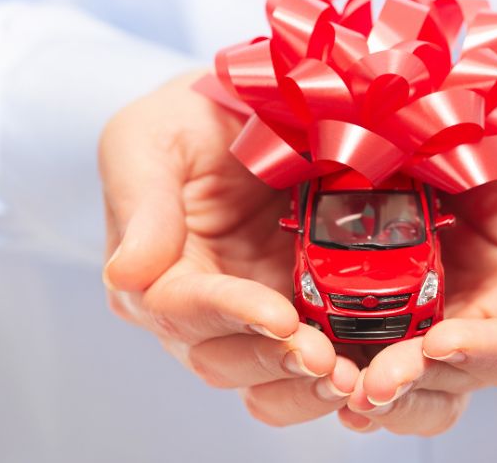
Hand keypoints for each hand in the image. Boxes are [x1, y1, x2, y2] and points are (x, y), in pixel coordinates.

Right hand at [100, 71, 358, 425]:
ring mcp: (253, 316)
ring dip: (306, 387)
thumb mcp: (149, 139)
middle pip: (225, 358)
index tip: (280, 317)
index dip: (233, 315)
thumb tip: (126, 275)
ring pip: (267, 377)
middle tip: (328, 362)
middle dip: (275, 362)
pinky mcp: (299, 308)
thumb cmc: (186, 121)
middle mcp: (200, 309)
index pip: (182, 309)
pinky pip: (310, 363)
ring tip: (351, 380)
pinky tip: (370, 376)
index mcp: (154, 273)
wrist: (245, 109)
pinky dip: (336, 377)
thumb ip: (141, 202)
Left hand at [339, 89, 496, 434]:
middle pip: (453, 380)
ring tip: (330, 380)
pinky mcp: (382, 289)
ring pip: (402, 373)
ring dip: (368, 384)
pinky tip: (300, 346)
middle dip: (413, 386)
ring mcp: (429, 310)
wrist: (481, 111)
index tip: (444, 341)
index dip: (489, 354)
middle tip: (371, 385)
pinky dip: (333, 346)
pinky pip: (357, 330)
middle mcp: (482, 322)